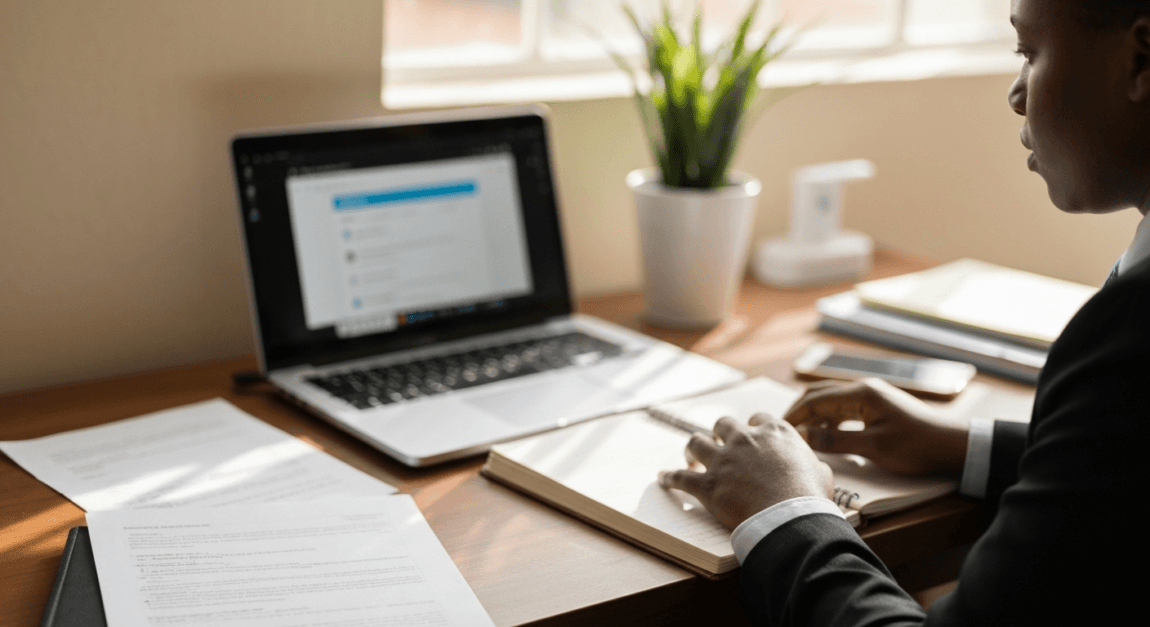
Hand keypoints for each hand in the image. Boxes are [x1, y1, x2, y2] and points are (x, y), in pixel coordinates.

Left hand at [658, 415, 832, 529]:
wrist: (791, 518)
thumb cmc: (811, 497)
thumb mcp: (822, 473)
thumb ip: (811, 463)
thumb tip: (812, 468)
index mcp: (775, 432)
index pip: (757, 419)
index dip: (752, 427)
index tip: (751, 434)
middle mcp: (745, 440)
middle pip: (723, 424)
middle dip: (720, 432)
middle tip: (719, 442)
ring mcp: (723, 460)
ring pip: (696, 442)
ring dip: (692, 448)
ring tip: (690, 455)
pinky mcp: (708, 484)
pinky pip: (680, 477)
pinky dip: (670, 477)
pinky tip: (663, 478)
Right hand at [785, 378, 968, 476]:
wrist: (952, 446)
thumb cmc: (916, 446)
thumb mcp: (874, 447)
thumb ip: (836, 441)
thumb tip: (805, 438)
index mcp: (860, 393)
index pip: (814, 399)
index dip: (793, 415)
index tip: (776, 430)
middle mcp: (863, 389)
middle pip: (819, 395)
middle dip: (798, 411)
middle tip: (781, 431)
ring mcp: (870, 397)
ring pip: (830, 402)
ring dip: (813, 416)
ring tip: (800, 436)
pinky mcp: (877, 407)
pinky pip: (843, 409)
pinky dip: (829, 421)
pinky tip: (826, 437)